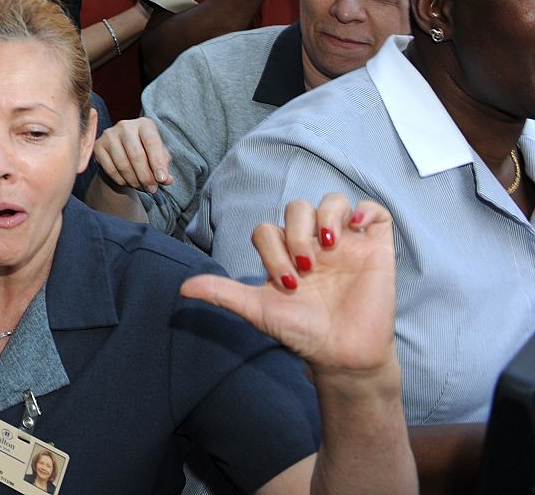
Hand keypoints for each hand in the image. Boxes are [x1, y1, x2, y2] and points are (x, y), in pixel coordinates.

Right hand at [93, 117, 172, 192]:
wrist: (122, 152)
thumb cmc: (146, 153)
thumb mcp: (159, 157)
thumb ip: (164, 167)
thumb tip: (167, 180)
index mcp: (144, 124)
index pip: (152, 143)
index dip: (158, 163)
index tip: (162, 180)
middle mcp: (126, 126)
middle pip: (136, 155)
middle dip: (146, 176)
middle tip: (152, 189)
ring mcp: (109, 135)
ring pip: (123, 164)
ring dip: (134, 181)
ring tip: (141, 187)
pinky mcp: (98, 146)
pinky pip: (111, 169)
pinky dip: (121, 181)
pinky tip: (128, 182)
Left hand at [181, 195, 397, 375]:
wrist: (343, 355)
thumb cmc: (302, 332)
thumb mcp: (258, 311)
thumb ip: (222, 293)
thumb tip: (181, 287)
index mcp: (284, 254)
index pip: (268, 228)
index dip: (271, 248)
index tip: (286, 283)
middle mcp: (313, 244)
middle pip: (297, 208)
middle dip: (296, 233)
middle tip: (306, 268)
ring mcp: (344, 244)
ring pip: (332, 202)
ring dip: (325, 218)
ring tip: (329, 248)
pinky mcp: (375, 249)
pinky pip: (374, 211)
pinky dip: (365, 209)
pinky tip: (356, 227)